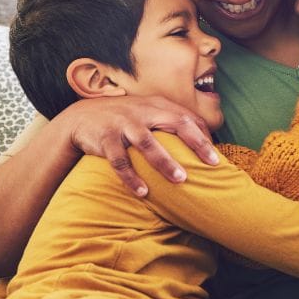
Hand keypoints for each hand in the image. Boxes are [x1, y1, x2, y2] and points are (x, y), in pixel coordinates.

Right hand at [64, 95, 218, 195]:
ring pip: (147, 142)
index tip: (217, 155)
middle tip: (212, 163)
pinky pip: (120, 160)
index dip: (204, 135)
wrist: (81, 117)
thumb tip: (204, 143)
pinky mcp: (105, 138)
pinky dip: (131, 177)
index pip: (187, 117)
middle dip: (196, 143)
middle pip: (175, 123)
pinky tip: (143, 193)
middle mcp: (143, 112)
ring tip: (181, 180)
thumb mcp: (147, 113)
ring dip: (165, 162)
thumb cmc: (125, 120)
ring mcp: (123, 124)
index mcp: (157, 105)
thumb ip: (170, 122)